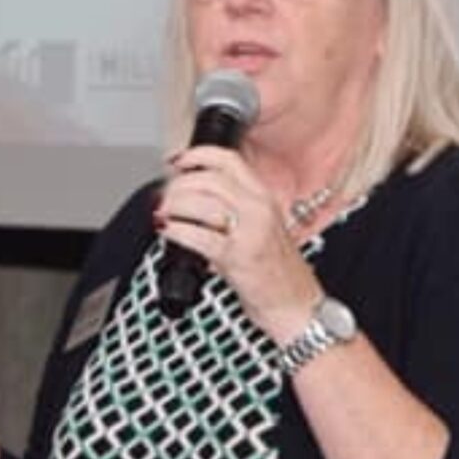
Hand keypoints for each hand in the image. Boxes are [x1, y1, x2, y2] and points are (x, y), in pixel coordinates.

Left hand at [157, 145, 321, 344]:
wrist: (295, 304)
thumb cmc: (277, 271)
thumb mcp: (262, 228)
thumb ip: (234, 210)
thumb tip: (191, 199)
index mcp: (265, 197)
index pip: (229, 160)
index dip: (198, 155)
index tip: (177, 161)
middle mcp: (260, 209)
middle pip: (210, 179)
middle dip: (179, 185)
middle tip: (165, 196)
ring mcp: (251, 231)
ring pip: (203, 203)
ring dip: (174, 206)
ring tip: (163, 213)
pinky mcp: (238, 257)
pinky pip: (199, 236)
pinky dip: (177, 231)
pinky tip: (168, 232)